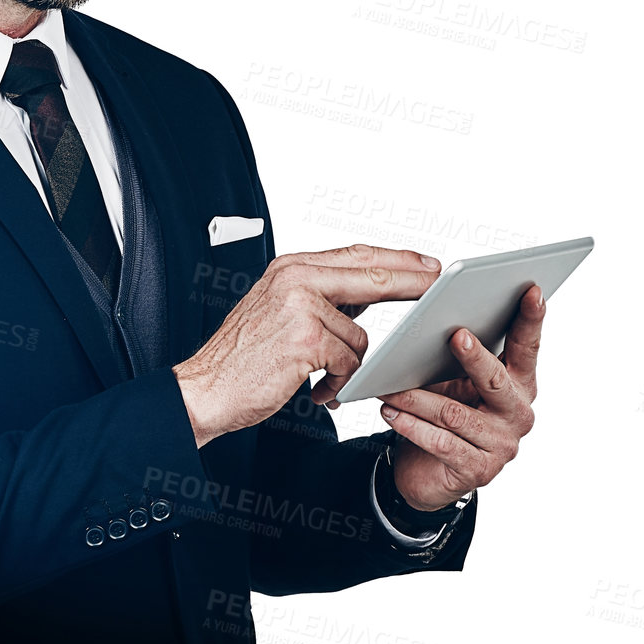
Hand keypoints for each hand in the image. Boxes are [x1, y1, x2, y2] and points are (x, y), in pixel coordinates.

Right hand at [174, 244, 440, 446]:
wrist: (205, 388)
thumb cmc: (242, 358)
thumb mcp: (280, 311)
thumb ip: (321, 296)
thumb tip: (366, 293)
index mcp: (290, 268)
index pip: (356, 255)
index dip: (396, 259)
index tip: (426, 263)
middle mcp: (295, 278)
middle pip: (371, 274)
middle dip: (410, 281)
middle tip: (437, 285)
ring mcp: (300, 305)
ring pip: (360, 335)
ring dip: (348, 364)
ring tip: (322, 377)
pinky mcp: (304, 338)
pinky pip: (347, 361)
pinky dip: (337, 382)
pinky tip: (316, 388)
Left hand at [379, 284, 544, 511]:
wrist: (429, 472)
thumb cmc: (446, 413)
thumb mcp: (454, 381)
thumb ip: (459, 356)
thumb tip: (438, 318)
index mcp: (519, 383)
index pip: (528, 346)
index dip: (531, 319)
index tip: (531, 289)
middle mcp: (518, 413)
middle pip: (497, 380)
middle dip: (474, 357)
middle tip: (455, 334)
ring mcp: (501, 445)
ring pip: (456, 415)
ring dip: (418, 398)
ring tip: (391, 386)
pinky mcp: (479, 471)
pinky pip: (442, 443)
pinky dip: (412, 426)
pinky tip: (390, 413)